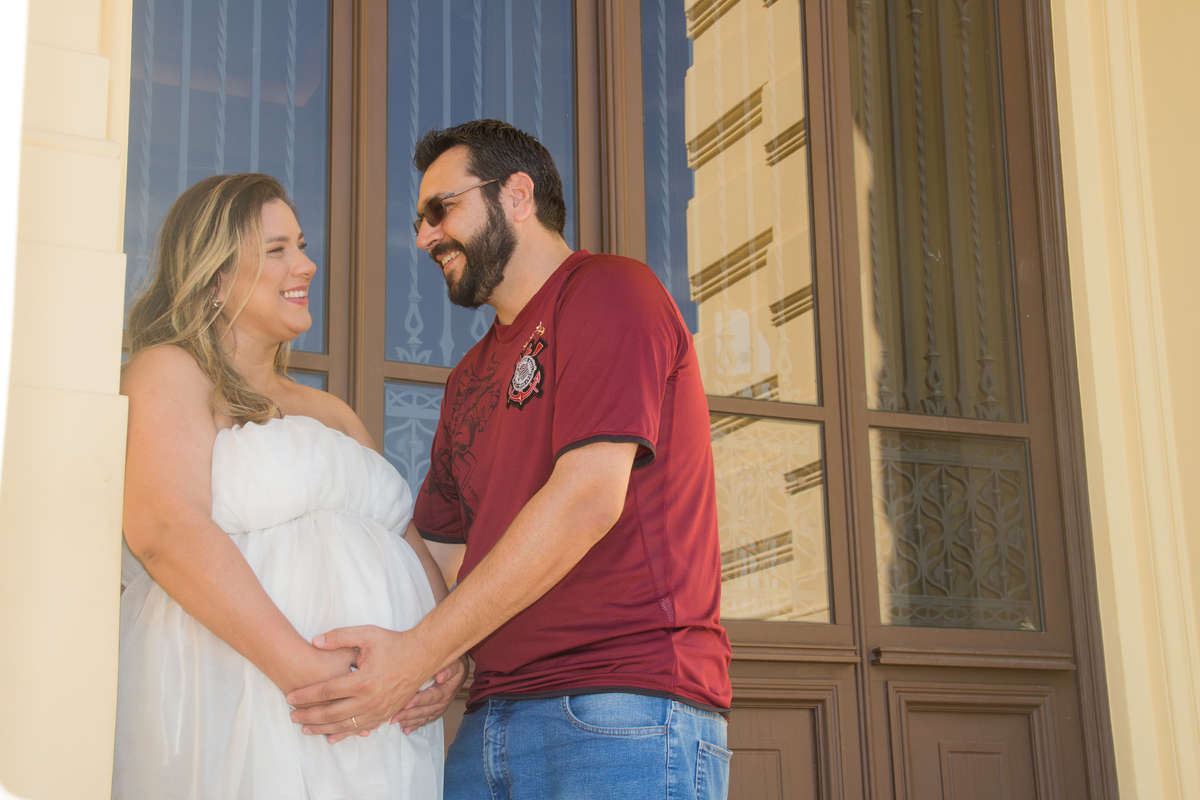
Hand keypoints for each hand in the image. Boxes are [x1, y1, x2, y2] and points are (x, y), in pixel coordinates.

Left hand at [286, 625, 436, 743]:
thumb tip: (315, 641)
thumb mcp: (367, 634)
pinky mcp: (385, 715)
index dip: (305, 695)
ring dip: (322, 728)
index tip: (290, 697)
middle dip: (308, 715)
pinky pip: (359, 728)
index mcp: (362, 680)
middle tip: (291, 716)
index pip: (326, 692)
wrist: (423, 656)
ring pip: (343, 725)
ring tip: (304, 728)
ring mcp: (378, 710)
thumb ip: (339, 636)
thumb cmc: (394, 643)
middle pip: (330, 713)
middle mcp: (369, 700)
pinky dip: (343, 734)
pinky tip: (330, 737)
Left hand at [390, 655, 468, 733]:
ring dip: (409, 721)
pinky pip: (425, 720)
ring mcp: (439, 708)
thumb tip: (440, 676)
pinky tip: (404, 729)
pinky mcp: (435, 711)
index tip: (406, 704)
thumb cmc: (455, 665)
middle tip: (393, 717)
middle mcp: (443, 702)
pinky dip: (414, 725)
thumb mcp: (455, 663)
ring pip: (423, 717)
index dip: (419, 700)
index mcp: (446, 690)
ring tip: (394, 723)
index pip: (432, 696)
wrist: (460, 671)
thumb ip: (449, 669)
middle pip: (425, 710)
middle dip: (408, 714)